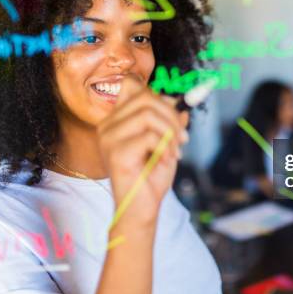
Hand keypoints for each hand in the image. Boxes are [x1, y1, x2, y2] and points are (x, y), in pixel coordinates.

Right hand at [97, 75, 188, 228]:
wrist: (141, 209)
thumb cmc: (150, 178)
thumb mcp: (166, 145)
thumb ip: (170, 124)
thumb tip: (182, 106)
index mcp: (117, 120)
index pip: (131, 84)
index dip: (157, 93)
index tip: (173, 112)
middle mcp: (108, 125)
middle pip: (145, 97)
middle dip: (171, 115)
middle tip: (184, 137)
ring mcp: (109, 138)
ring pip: (147, 113)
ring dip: (170, 130)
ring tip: (177, 149)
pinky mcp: (116, 153)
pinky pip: (148, 136)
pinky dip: (165, 146)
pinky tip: (168, 159)